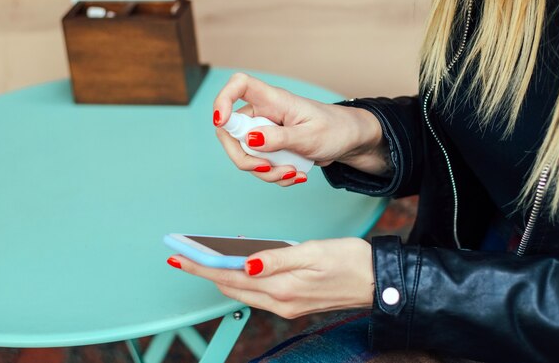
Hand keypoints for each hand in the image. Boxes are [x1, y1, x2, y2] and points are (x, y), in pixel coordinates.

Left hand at [168, 238, 373, 318]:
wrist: (377, 282)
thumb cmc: (350, 262)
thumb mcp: (312, 252)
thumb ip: (276, 259)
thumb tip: (244, 264)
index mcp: (282, 288)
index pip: (229, 276)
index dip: (202, 265)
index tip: (180, 256)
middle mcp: (280, 302)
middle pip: (231, 286)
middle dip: (205, 271)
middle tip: (185, 255)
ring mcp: (286, 306)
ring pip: (243, 291)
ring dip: (223, 275)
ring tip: (206, 257)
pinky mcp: (293, 303)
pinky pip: (258, 293)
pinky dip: (243, 279)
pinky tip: (241, 265)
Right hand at [212, 73, 386, 185]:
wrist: (349, 141)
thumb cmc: (335, 130)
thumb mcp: (310, 137)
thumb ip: (279, 138)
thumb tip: (250, 140)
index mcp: (273, 99)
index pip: (238, 85)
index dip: (223, 100)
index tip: (221, 121)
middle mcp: (264, 112)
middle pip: (231, 130)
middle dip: (244, 158)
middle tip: (267, 170)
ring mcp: (264, 130)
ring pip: (244, 153)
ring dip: (265, 172)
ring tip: (293, 174)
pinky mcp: (269, 146)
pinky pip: (259, 164)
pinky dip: (274, 175)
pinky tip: (296, 174)